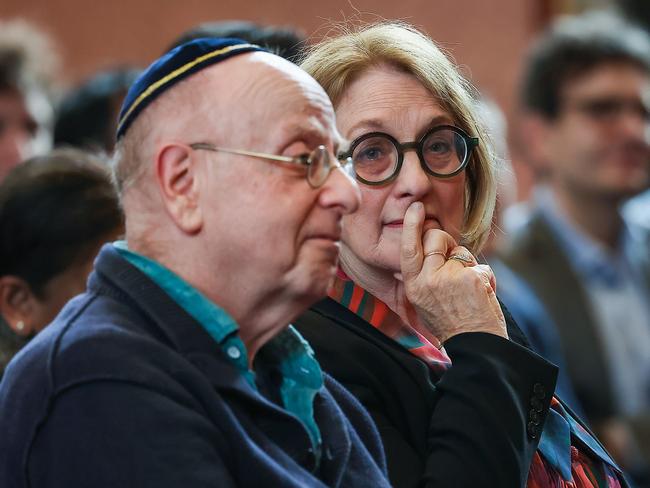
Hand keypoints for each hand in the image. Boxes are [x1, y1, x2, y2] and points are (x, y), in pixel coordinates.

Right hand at [399, 201, 506, 343]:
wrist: (475, 345)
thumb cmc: (451, 323)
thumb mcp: (424, 301)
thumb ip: (424, 274)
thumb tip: (431, 245)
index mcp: (413, 285)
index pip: (409, 248)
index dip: (412, 225)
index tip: (417, 207)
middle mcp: (427, 280)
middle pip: (435, 238)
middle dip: (447, 243)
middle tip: (455, 265)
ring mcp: (449, 278)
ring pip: (460, 251)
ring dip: (468, 266)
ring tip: (468, 291)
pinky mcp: (471, 278)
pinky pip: (480, 266)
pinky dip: (485, 279)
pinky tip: (482, 296)